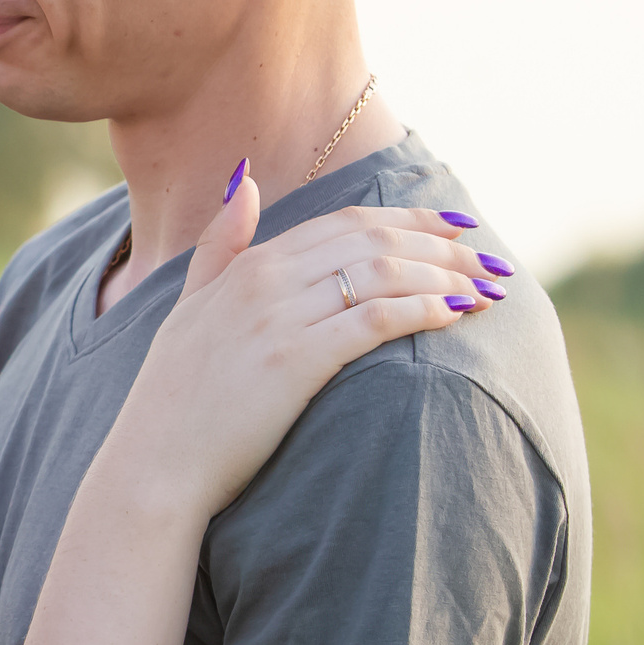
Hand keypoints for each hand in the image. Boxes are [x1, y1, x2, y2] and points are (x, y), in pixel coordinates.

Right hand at [98, 165, 504, 517]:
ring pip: (382, 273)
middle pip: (374, 241)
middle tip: (487, 258)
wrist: (155, 462)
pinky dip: (423, 310)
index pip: (347, 223)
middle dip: (442, 245)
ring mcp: (280, 319)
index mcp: (248, 264)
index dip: (410, 220)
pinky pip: (374, 320)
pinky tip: (456, 315)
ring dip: (444, 276)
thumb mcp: (188, 306)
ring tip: (485, 290)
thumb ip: (219, 244)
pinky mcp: (296, 361)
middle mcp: (265, 280)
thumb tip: (246, 182)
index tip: (456, 225)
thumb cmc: (174, 396)